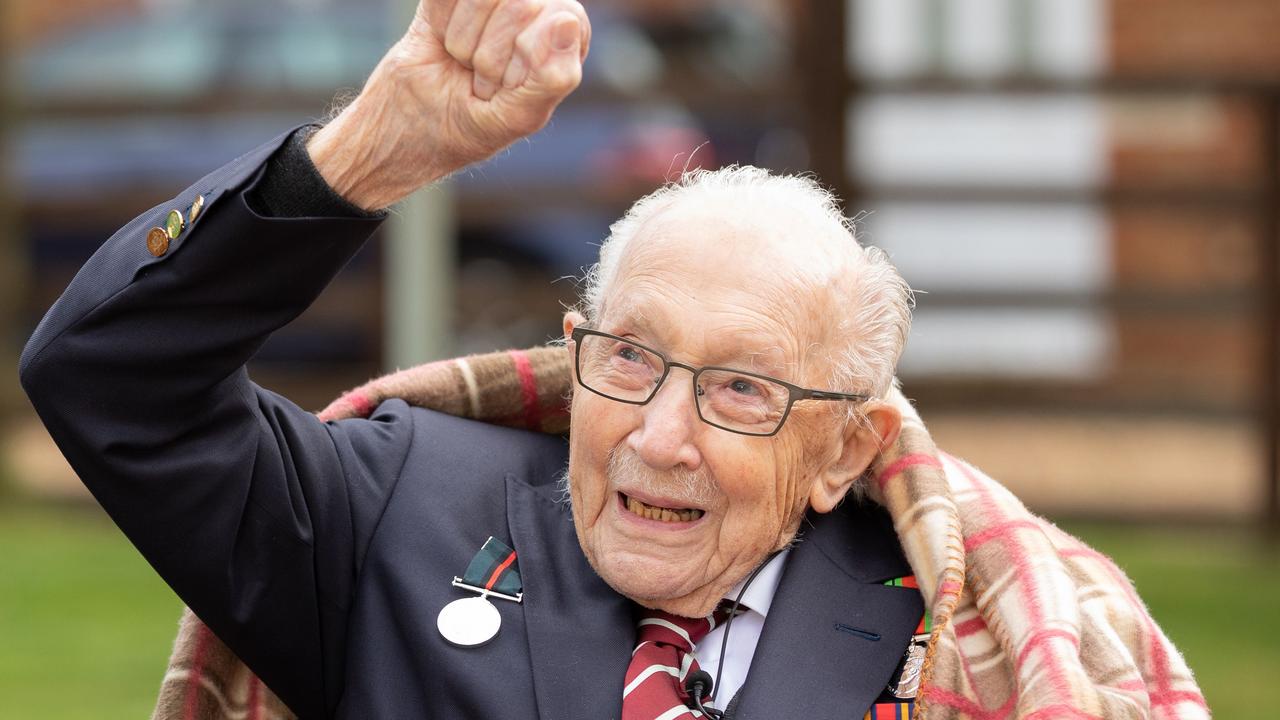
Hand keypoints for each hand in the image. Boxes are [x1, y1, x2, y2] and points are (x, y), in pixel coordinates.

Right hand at [308, 0, 589, 209]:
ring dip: (464, 42)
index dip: (528, 55)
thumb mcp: (518, 117)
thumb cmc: (467, 129)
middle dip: (492, 56)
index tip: (508, 88)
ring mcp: (491, 1)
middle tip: (480, 82)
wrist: (401, 128)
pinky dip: (442, 22)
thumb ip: (553, 77)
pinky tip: (442, 41)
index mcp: (565, 41)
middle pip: (521, 4)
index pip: (561, 17)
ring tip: (462, 65)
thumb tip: (566, 21)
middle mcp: (533, 12)